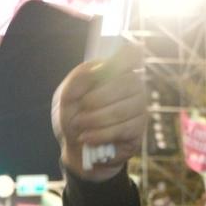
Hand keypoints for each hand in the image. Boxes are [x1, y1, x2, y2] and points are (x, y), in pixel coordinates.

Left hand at [52, 44, 144, 181]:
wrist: (76, 149)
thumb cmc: (74, 118)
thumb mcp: (66, 97)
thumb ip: (77, 81)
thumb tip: (94, 73)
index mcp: (114, 72)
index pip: (130, 56)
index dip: (123, 59)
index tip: (110, 67)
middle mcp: (132, 87)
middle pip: (128, 82)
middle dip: (98, 98)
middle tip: (80, 111)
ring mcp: (138, 108)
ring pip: (125, 108)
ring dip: (97, 119)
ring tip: (80, 126)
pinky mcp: (138, 130)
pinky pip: (125, 128)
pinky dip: (102, 134)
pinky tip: (88, 138)